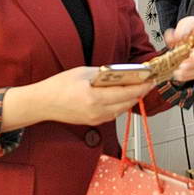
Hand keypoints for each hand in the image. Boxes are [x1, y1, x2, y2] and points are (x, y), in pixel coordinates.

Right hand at [24, 66, 154, 126]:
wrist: (42, 103)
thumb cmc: (58, 86)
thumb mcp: (83, 72)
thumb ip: (103, 73)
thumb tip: (120, 72)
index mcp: (94, 98)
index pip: (126, 92)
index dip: (142, 86)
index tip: (151, 80)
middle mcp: (97, 111)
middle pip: (127, 103)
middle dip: (140, 92)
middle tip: (147, 82)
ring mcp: (95, 119)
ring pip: (122, 110)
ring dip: (131, 99)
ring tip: (138, 88)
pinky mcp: (93, 122)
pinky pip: (113, 114)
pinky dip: (120, 105)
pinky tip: (122, 97)